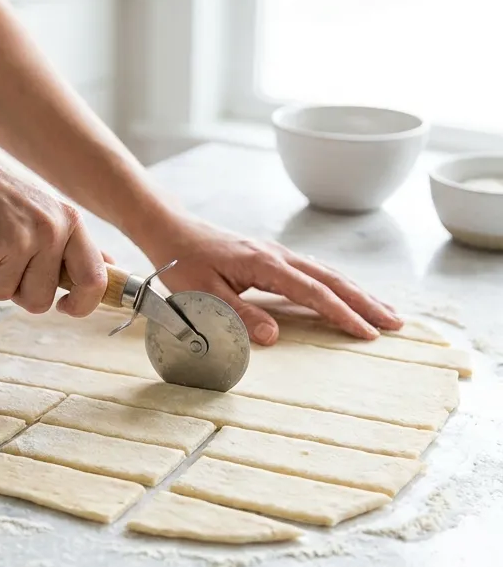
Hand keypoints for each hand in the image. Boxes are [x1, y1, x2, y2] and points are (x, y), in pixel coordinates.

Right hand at [0, 129, 106, 315]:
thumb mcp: (42, 208)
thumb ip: (71, 243)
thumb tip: (109, 269)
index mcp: (68, 221)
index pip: (94, 280)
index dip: (81, 305)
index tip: (64, 307)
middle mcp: (48, 231)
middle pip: (39, 300)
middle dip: (15, 287)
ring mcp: (16, 241)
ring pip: (2, 294)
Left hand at [140, 216, 401, 345]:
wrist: (170, 229)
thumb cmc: (182, 262)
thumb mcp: (202, 295)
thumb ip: (237, 316)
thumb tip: (274, 337)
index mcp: (265, 265)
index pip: (314, 293)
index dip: (342, 314)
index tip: (368, 334)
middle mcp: (278, 255)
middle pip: (332, 279)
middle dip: (366, 302)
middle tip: (397, 323)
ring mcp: (277, 254)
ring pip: (327, 273)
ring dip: (357, 292)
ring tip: (384, 312)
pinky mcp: (271, 257)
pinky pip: (313, 271)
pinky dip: (337, 284)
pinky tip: (347, 294)